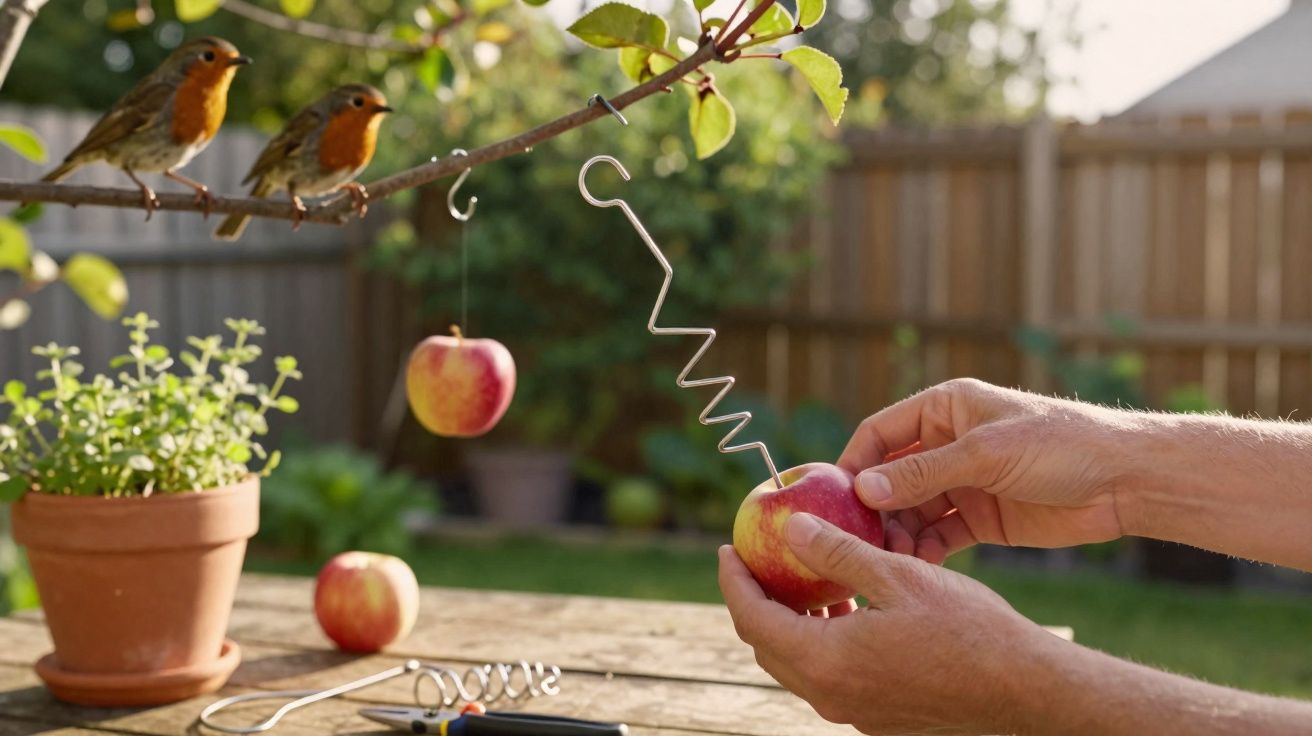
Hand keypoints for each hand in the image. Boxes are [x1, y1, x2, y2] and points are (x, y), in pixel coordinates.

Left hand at [720, 512, 1053, 734]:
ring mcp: (853, 712)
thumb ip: (838, 553)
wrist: (1024, 690)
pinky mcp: (876, 716)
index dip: (733, 580)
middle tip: (756, 559)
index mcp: (827, 660)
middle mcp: (831, 695)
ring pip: (796, 664)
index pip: (753, 619)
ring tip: (800, 576)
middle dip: (754, 601)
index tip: (729, 547)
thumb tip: (790, 527)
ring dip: (790, 621)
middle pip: (767, 647)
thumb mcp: (899, 575)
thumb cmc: (968, 628)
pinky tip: (843, 607)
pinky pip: (827, 675)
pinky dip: (819, 640)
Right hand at [838, 378, 1138, 561]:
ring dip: (896, 534)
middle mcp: (947, 444)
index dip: (854, 463)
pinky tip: (913, 568)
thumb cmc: (1060, 445)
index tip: (831, 498)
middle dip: (871, 508)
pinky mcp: (980, 518)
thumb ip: (924, 474)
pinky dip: (924, 551)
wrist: (1125, 480)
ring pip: (911, 510)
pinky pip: (938, 535)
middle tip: (852, 540)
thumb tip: (865, 491)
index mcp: (945, 409)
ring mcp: (963, 483)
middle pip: (891, 477)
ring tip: (885, 560)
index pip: (880, 433)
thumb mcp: (986, 454)